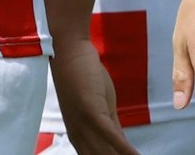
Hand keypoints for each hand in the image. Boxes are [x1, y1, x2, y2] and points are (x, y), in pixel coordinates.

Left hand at [51, 37, 138, 154]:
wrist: (69, 50)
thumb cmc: (84, 77)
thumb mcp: (101, 109)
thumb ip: (112, 129)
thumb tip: (125, 149)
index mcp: (80, 138)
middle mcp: (79, 136)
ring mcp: (84, 125)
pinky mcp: (91, 112)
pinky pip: (110, 137)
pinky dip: (125, 150)